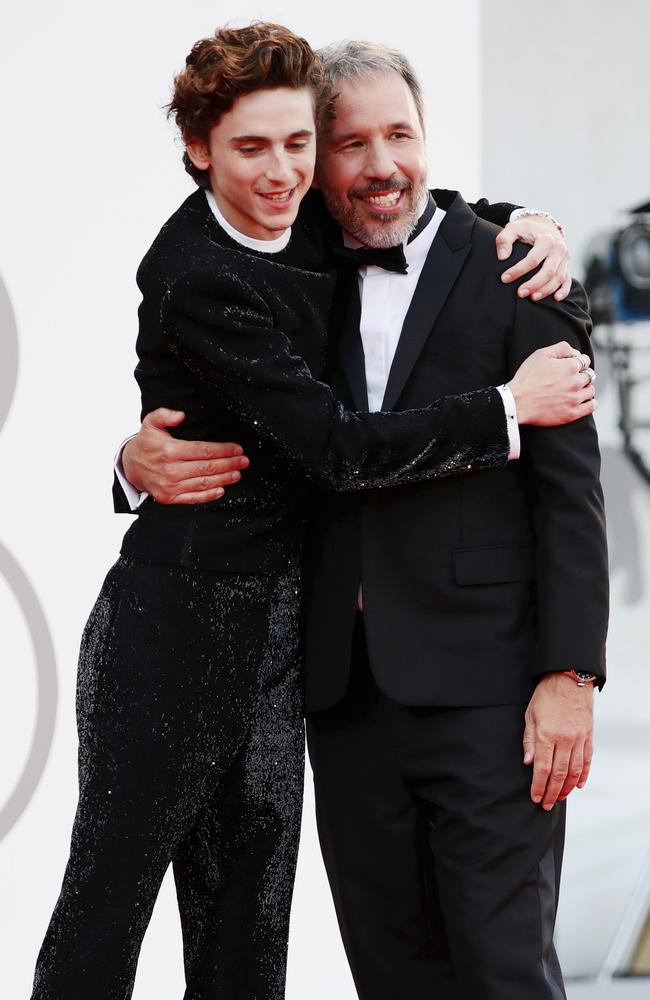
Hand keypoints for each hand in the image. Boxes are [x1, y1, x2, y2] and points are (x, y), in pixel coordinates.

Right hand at [122, 408, 248, 503]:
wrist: (130, 466)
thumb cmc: (146, 443)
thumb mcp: (150, 423)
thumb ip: (165, 415)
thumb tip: (181, 415)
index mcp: (170, 451)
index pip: (203, 450)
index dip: (223, 450)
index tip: (237, 449)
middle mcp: (171, 470)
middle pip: (208, 467)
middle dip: (229, 464)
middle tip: (244, 461)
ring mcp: (170, 486)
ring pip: (204, 482)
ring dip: (224, 478)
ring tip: (237, 473)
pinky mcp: (169, 498)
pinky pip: (193, 497)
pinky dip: (209, 495)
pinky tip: (222, 489)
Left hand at [497, 216, 570, 301]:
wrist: (544, 225)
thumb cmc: (526, 229)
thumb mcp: (513, 228)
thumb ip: (504, 240)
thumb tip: (502, 257)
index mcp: (546, 239)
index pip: (533, 259)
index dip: (518, 270)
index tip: (504, 278)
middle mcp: (558, 249)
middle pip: (548, 271)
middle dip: (534, 284)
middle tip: (520, 293)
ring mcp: (565, 258)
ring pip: (558, 278)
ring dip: (546, 290)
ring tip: (532, 298)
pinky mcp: (567, 265)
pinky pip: (568, 280)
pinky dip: (563, 291)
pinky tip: (555, 299)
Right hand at [508, 342, 596, 425]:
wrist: (517, 402)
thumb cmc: (526, 378)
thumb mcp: (541, 354)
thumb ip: (561, 348)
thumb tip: (575, 352)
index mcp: (570, 366)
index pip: (585, 360)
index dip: (578, 362)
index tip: (570, 367)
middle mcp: (576, 382)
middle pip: (589, 376)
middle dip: (582, 375)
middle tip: (570, 380)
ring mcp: (575, 399)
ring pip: (591, 391)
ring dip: (586, 389)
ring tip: (574, 391)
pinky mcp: (572, 413)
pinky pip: (591, 406)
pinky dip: (590, 403)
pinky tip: (583, 401)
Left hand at [523, 672, 594, 809]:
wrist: (568, 680)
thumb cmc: (546, 696)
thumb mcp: (530, 716)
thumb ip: (529, 740)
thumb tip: (527, 762)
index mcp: (547, 735)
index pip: (542, 768)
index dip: (538, 786)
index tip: (535, 797)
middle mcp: (564, 739)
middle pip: (559, 774)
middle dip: (551, 792)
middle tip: (546, 804)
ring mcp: (578, 739)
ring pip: (574, 771)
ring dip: (567, 788)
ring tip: (560, 798)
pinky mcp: (588, 736)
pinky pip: (587, 760)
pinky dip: (583, 775)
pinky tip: (578, 785)